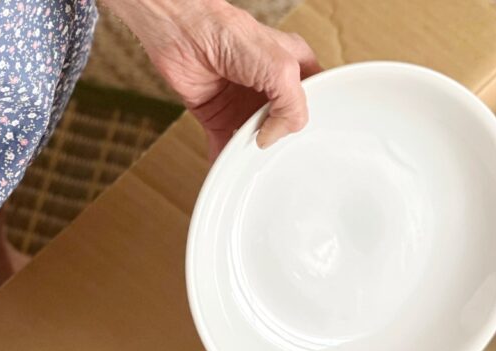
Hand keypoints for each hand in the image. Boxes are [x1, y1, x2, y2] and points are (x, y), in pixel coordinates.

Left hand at [109, 0, 320, 157]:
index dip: (313, 122)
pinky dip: (225, 160)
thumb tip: (273, 138)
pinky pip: (224, 144)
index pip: (313, 102)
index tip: (311, 144)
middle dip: (282, 144)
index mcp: (293, 70)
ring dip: (253, 157)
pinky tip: (229, 172)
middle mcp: (269, 88)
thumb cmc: (228, 33)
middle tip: (283, 161)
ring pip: (255, 139)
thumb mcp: (280, 68)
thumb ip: (292, 107)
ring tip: (256, 170)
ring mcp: (243, 103)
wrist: (181, 33)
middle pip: (284, 126)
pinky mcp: (217, 114)